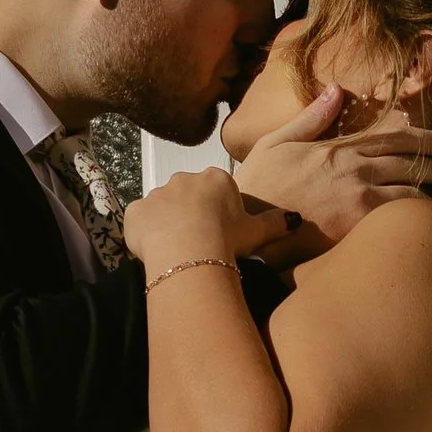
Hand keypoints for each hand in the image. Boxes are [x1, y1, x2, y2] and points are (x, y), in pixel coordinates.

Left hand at [120, 163, 289, 280]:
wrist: (189, 254)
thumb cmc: (226, 240)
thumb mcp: (257, 233)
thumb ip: (275, 223)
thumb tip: (295, 219)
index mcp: (216, 179)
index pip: (217, 191)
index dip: (219, 212)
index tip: (221, 232)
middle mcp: (185, 178)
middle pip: (188, 196)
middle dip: (192, 215)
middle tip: (200, 243)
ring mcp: (157, 193)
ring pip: (163, 208)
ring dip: (168, 224)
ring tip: (179, 250)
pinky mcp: (137, 210)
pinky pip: (141, 221)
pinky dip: (146, 234)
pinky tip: (158, 251)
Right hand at [231, 87, 431, 261]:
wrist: (244, 224)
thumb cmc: (256, 188)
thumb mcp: (276, 142)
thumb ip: (311, 118)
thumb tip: (336, 90)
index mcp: (338, 149)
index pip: (391, 136)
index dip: (422, 136)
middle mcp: (355, 170)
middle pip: (409, 161)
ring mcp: (359, 198)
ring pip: (410, 190)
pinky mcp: (357, 227)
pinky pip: (397, 218)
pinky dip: (415, 216)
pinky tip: (428, 220)